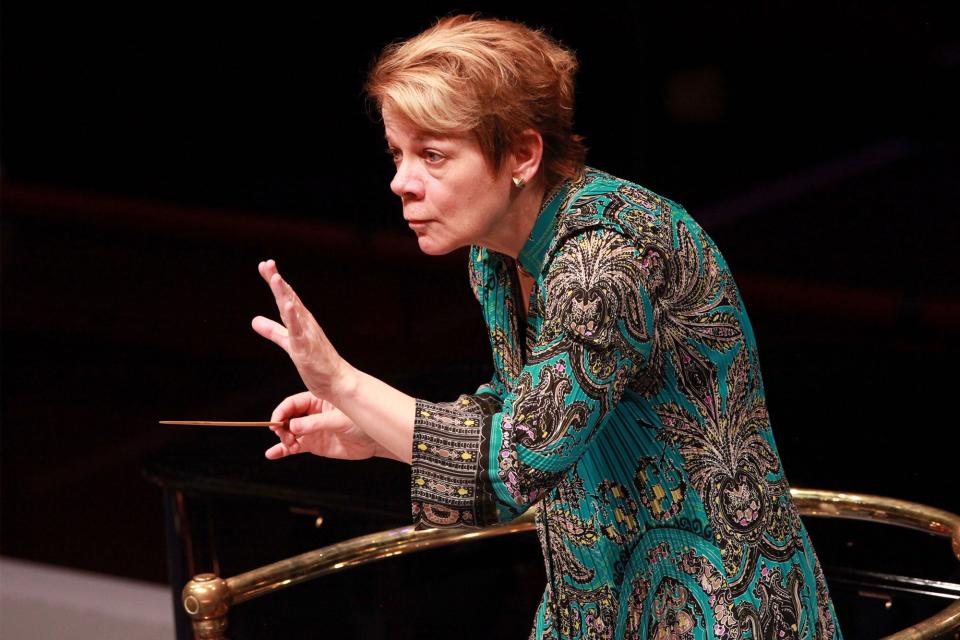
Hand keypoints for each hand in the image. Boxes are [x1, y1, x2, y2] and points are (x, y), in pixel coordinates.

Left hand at [252, 259, 351, 397]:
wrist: (338, 381)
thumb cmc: (317, 362)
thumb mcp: (289, 343)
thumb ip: (273, 331)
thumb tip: (254, 320)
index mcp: (301, 321)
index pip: (286, 297)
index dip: (275, 281)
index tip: (264, 265)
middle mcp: (305, 323)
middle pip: (289, 298)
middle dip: (277, 280)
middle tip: (267, 263)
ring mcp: (307, 334)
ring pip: (293, 311)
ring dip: (285, 294)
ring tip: (276, 278)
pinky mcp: (306, 348)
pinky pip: (298, 331)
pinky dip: (293, 317)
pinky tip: (288, 305)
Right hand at [266, 391, 382, 459]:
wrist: (374, 441)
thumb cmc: (360, 422)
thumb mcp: (338, 420)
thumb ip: (316, 423)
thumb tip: (294, 426)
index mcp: (317, 400)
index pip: (292, 403)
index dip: (281, 412)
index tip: (275, 423)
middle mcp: (311, 414)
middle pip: (288, 418)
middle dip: (282, 428)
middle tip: (288, 438)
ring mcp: (311, 430)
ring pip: (289, 433)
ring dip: (284, 440)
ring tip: (290, 447)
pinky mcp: (314, 444)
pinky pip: (294, 447)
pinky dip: (283, 451)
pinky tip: (272, 454)